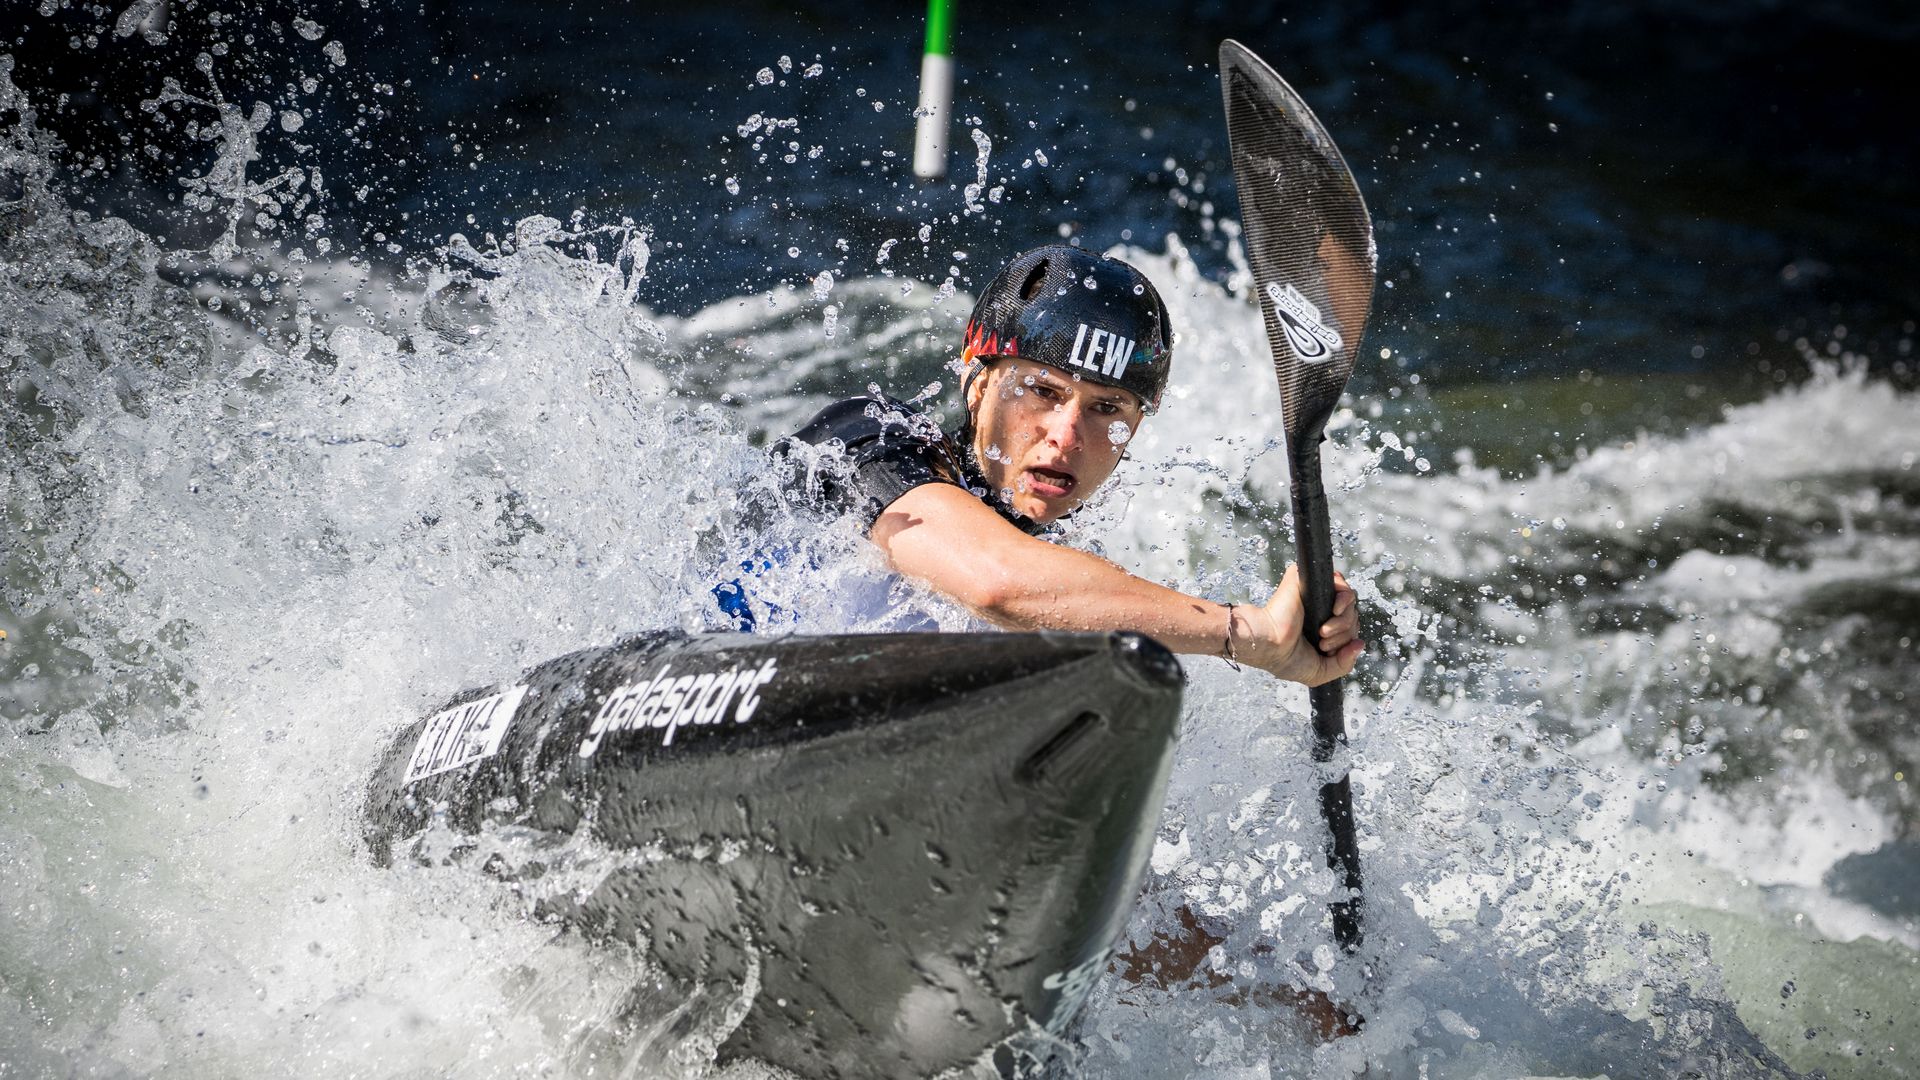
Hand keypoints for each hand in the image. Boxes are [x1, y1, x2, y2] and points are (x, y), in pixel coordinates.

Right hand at [1242, 564, 1361, 685]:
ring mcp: (1316, 596)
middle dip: (1344, 634)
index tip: (1326, 650)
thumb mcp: (1320, 672)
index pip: (1351, 630)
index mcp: (1323, 630)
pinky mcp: (1310, 583)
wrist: (1269, 644)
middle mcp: (1321, 612)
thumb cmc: (1285, 660)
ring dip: (1342, 622)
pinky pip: (1341, 584)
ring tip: (1323, 631)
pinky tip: (1334, 611)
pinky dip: (1344, 599)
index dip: (1347, 642)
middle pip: (1353, 617)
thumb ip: (1344, 664)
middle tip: (1323, 642)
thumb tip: (1360, 644)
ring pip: (1350, 602)